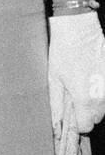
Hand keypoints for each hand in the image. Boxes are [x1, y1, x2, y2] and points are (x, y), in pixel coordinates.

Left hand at [48, 11, 104, 133]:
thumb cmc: (63, 51)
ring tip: (83, 81)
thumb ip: (56, 106)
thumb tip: (56, 126)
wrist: (79, 28)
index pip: (85, 127)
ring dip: (95, 100)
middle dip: (86, 110)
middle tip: (74, 93)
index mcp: (85, 100)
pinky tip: (92, 75)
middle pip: (96, 117)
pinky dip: (101, 89)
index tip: (71, 112)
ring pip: (104, 106)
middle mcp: (102, 98)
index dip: (77, 121)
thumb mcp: (54, 79)